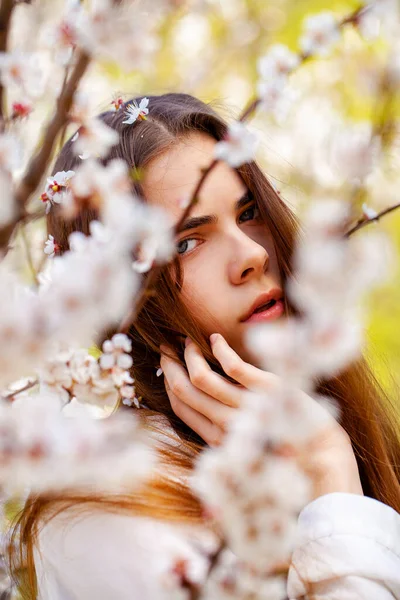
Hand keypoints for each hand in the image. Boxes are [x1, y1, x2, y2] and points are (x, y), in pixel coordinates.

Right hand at [160, 333, 363, 498]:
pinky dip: (219, 350)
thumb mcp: (239, 434)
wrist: (318, 444)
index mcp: (216, 437)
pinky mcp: (266, 389)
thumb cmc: (276, 436)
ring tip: (190, 341)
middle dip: (171, 365)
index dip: (168, 381)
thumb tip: (191, 389)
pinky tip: (216, 339)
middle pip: (185, 390)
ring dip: (191, 355)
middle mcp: (227, 424)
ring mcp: (246, 406)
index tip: (166, 362)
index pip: (180, 406)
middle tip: (168, 347)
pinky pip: (232, 366)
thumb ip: (215, 420)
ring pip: (202, 378)